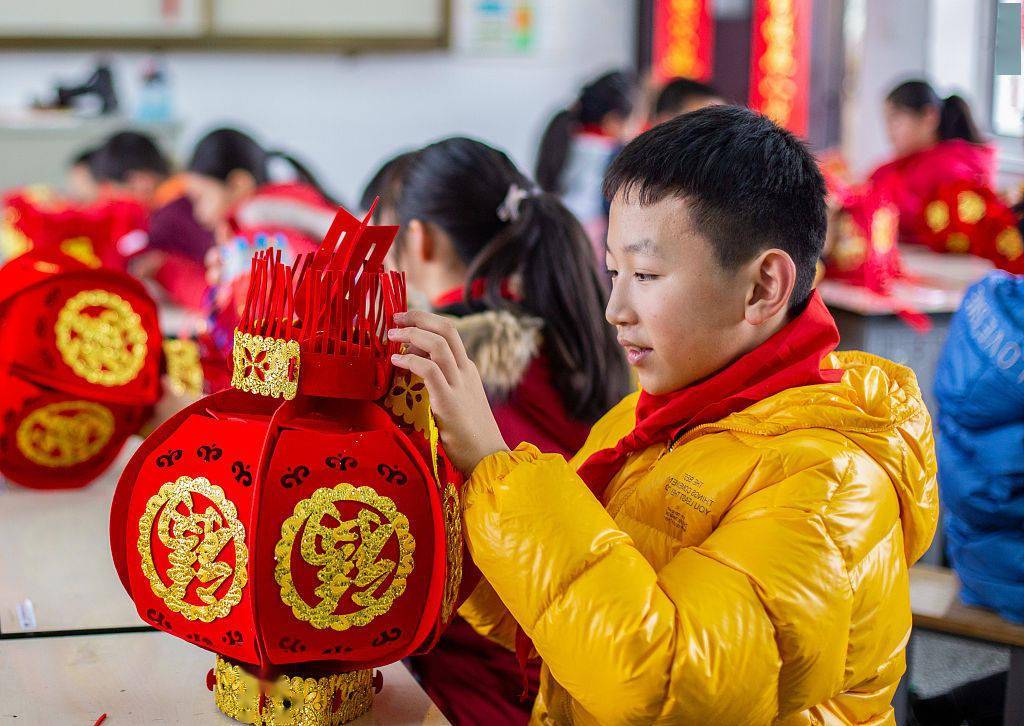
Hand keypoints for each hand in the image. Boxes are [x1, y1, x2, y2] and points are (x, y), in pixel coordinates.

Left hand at [388, 310, 509, 474]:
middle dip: (419, 317)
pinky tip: (396, 361)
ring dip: (411, 334)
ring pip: (437, 344)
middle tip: (396, 316)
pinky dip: (410, 360)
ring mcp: (459, 385)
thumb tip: (414, 369)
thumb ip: (441, 384)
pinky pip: (429, 370)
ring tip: (391, 335)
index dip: (425, 321)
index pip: (449, 333)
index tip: (405, 320)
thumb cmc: (469, 435)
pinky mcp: (449, 401)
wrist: (488, 458)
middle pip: (446, 328)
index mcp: (468, 370)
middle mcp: (466, 371)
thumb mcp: (458, 402)